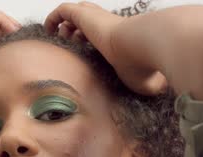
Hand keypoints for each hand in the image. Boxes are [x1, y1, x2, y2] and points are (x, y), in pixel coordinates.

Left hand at [44, 2, 166, 95]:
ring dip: (65, 26)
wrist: (145, 45)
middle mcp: (108, 24)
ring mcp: (96, 18)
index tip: (85, 53)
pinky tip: (49, 30)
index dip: (90, 41)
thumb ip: (146, 88)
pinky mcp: (84, 15)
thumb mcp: (144, 82)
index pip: (103, 33)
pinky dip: (53, 18)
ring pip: (75, 14)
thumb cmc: (144, 66)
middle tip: (73, 43)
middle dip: (78, 30)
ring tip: (59, 39)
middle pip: (88, 19)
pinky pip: (63, 11)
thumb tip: (153, 100)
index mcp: (121, 37)